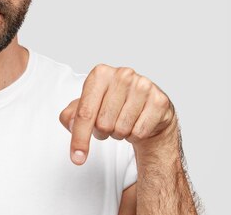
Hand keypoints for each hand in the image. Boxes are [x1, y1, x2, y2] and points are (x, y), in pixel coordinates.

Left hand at [59, 64, 175, 164]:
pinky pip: (139, 132)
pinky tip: (137, 123)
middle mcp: (122, 75)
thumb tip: (72, 126)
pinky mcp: (159, 100)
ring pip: (121, 129)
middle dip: (102, 132)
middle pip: (103, 123)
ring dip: (119, 133)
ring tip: (123, 122)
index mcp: (100, 73)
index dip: (79, 138)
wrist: (147, 108)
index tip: (76, 158)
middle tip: (108, 124)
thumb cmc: (113, 106)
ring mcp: (143, 86)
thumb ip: (71, 116)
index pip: (85, 112)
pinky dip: (135, 135)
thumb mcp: (87, 107)